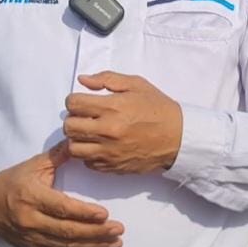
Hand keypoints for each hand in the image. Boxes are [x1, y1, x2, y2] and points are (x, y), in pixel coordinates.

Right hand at [0, 142, 123, 246]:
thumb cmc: (13, 181)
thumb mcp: (34, 164)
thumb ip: (58, 155)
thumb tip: (78, 140)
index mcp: (31, 196)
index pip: (61, 207)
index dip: (84, 212)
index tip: (104, 214)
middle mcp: (31, 219)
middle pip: (67, 230)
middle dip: (95, 232)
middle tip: (118, 229)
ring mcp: (31, 236)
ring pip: (66, 244)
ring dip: (93, 244)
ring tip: (115, 241)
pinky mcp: (32, 246)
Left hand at [63, 71, 183, 173]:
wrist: (178, 138)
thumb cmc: (159, 109)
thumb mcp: (137, 84)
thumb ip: (107, 79)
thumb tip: (83, 80)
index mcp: (112, 107)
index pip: (73, 104)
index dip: (75, 100)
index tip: (82, 101)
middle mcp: (107, 131)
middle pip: (69, 126)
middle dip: (74, 119)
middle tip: (85, 117)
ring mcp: (108, 152)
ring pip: (74, 148)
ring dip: (78, 138)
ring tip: (90, 133)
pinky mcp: (112, 167)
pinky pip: (87, 162)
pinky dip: (89, 154)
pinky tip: (100, 145)